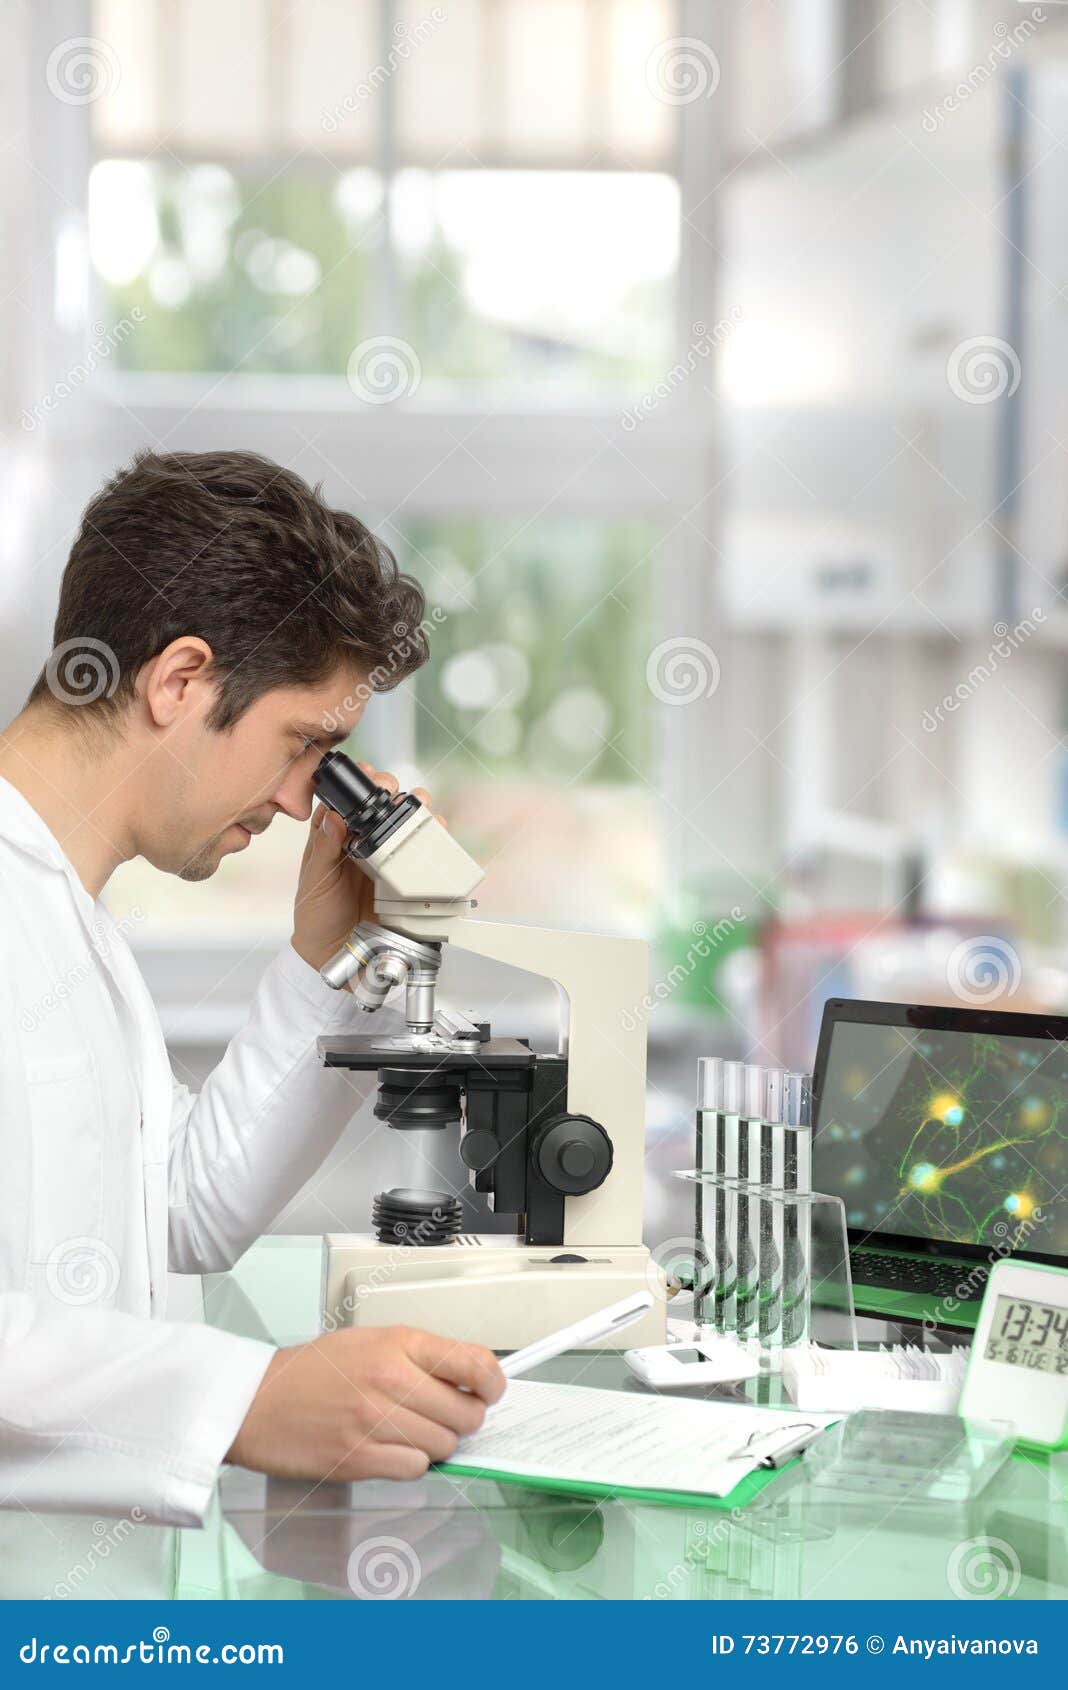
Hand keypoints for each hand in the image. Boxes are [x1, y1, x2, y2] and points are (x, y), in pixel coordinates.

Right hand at [227, 1326, 504, 1482]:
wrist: (257, 1402)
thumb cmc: (311, 1371)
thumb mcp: (370, 1341)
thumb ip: (419, 1357)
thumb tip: (466, 1381)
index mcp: (399, 1343)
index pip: (474, 1363)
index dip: (493, 1383)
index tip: (491, 1391)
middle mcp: (392, 1380)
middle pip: (467, 1415)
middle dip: (463, 1420)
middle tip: (444, 1417)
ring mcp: (376, 1421)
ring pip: (444, 1446)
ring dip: (434, 1445)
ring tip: (408, 1432)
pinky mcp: (360, 1458)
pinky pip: (415, 1470)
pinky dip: (410, 1465)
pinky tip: (390, 1451)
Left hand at [291, 763, 441, 972]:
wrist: (338, 954)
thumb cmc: (317, 917)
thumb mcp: (315, 882)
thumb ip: (323, 851)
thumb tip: (332, 818)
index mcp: (334, 837)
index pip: (347, 799)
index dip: (359, 782)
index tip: (367, 773)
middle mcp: (362, 843)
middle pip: (381, 805)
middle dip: (391, 789)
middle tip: (393, 790)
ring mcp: (386, 859)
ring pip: (405, 823)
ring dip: (416, 808)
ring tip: (421, 804)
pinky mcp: (405, 876)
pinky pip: (422, 853)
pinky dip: (433, 837)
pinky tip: (438, 830)